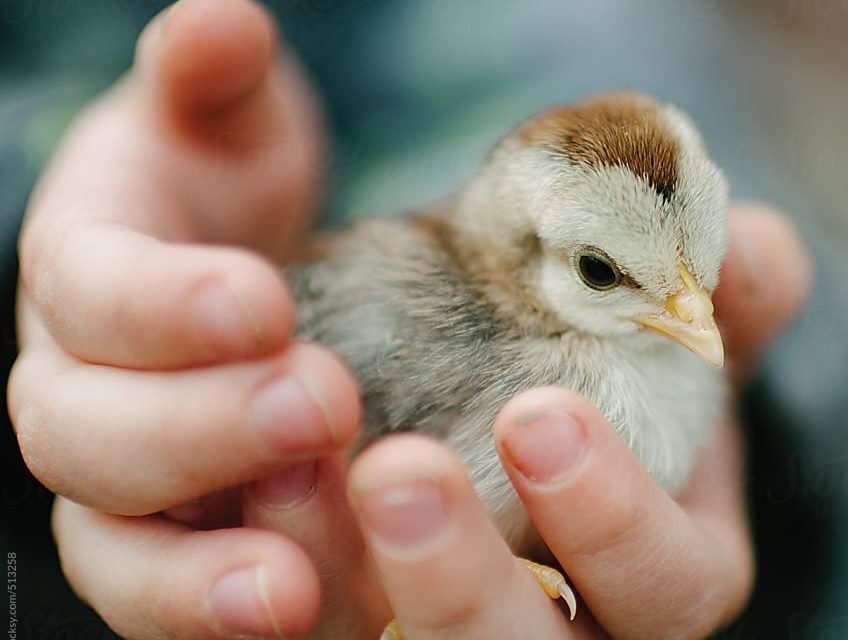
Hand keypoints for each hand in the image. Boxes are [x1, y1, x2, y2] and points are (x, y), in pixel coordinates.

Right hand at [8, 0, 360, 635]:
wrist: (243, 284)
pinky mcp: (192, 552)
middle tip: (320, 404)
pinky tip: (328, 618)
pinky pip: (190, 610)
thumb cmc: (234, 201)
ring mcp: (131, 490)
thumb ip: (213, 81)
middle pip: (88, 439)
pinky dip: (242, 626)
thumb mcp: (228, 124)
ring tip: (293, 589)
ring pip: (118, 556)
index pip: (88, 293)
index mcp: (85, 279)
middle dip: (198, 430)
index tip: (262, 298)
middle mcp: (84, 395)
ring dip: (197, 582)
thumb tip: (220, 21)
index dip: (160, 304)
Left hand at [50, 204, 809, 638]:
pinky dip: (258, 591)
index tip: (543, 415)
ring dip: (347, 588)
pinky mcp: (348, 622)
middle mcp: (559, 631)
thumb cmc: (588, 359)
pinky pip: (299, 636)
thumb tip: (760, 248)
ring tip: (289, 475)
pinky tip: (233, 507)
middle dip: (466, 588)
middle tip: (399, 470)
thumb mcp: (656, 321)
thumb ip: (711, 288)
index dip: (618, 524)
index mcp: (658, 568)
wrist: (479, 377)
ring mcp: (447, 631)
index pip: (669, 592)